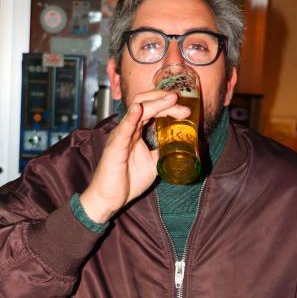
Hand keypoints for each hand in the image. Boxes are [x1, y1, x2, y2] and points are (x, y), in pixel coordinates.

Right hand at [80, 90, 189, 222]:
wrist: (110, 198)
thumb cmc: (127, 181)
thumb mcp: (153, 163)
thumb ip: (162, 151)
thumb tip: (179, 145)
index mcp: (135, 131)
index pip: (152, 109)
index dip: (169, 106)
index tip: (186, 111)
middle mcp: (127, 129)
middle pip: (145, 103)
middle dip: (165, 99)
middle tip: (182, 103)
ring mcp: (120, 135)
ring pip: (137, 110)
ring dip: (156, 103)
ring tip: (172, 99)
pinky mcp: (115, 147)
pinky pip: (124, 129)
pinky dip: (131, 118)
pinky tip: (139, 109)